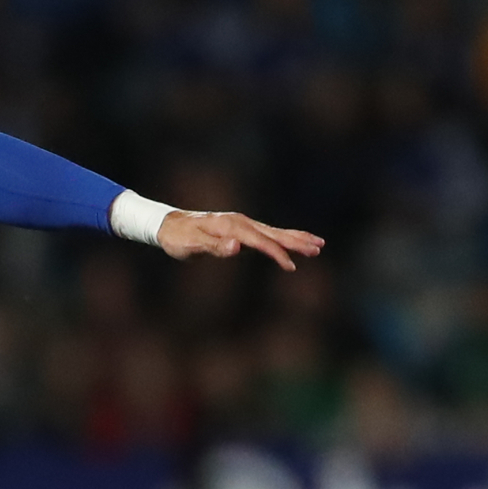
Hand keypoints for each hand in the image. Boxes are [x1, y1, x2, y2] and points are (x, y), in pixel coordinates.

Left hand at [157, 209, 325, 272]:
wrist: (168, 224)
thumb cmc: (178, 238)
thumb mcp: (191, 246)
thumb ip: (214, 247)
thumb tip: (236, 248)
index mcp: (231, 226)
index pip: (260, 241)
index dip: (276, 253)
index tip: (291, 266)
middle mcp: (240, 222)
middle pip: (274, 232)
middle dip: (297, 241)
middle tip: (319, 247)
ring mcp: (242, 224)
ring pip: (274, 232)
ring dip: (296, 238)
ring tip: (318, 244)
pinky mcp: (241, 229)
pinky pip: (266, 234)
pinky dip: (282, 238)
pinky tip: (292, 243)